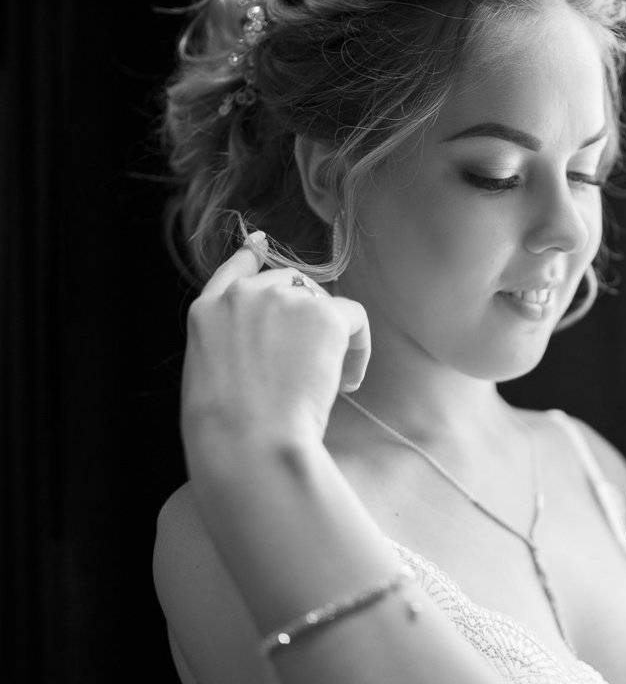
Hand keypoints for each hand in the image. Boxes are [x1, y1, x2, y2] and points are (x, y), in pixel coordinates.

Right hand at [181, 231, 370, 453]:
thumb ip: (231, 348)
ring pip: (325, 303)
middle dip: (308, 318)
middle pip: (290, 285)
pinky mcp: (322, 313)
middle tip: (317, 365)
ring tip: (333, 383)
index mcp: (207, 312)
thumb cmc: (228, 431)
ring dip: (334, 338)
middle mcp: (243, 295)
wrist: (248, 440)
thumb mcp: (208, 378)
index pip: (233, 272)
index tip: (261, 243)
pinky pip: (355, 319)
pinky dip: (360, 349)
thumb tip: (269, 349)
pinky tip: (350, 381)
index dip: (250, 257)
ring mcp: (282, 299)